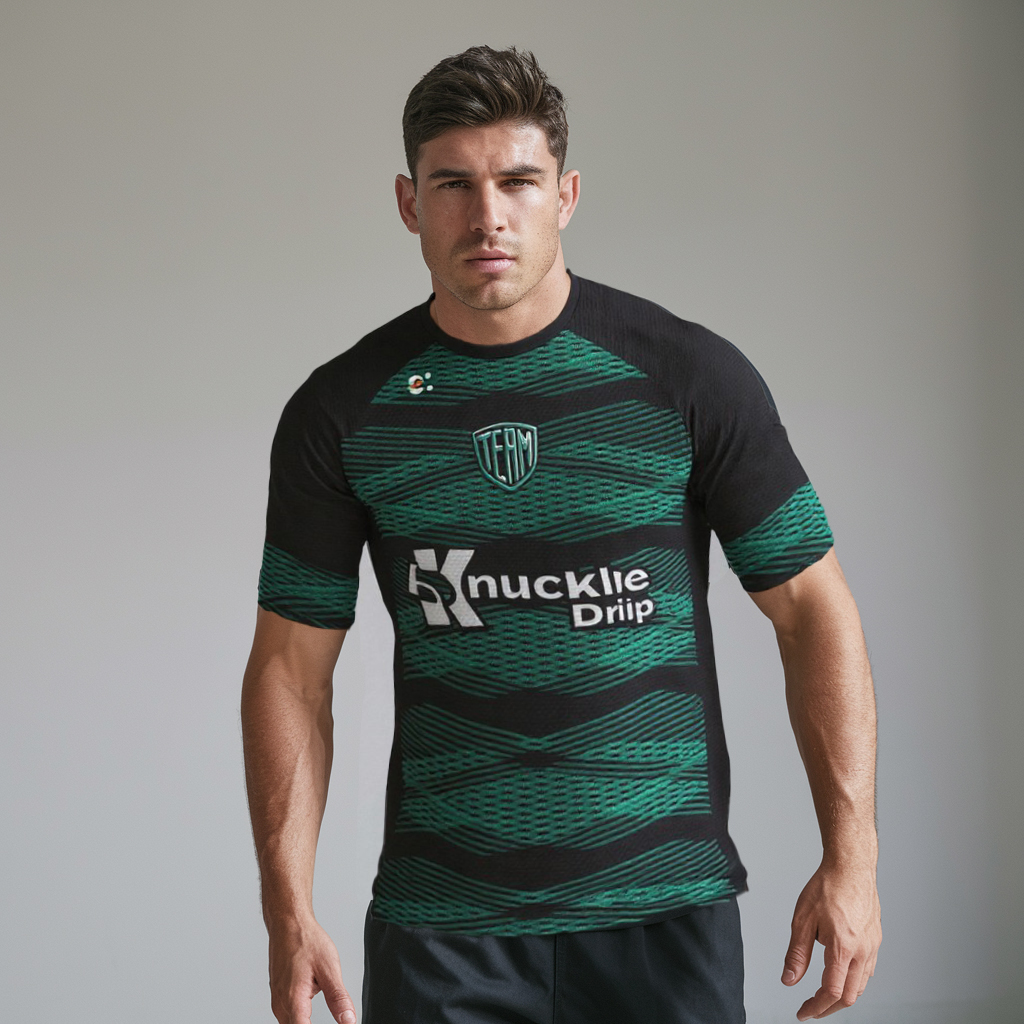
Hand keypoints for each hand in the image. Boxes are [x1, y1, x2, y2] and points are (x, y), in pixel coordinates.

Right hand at [268, 916, 356, 1023]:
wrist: (288, 924)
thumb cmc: (306, 940)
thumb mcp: (329, 968)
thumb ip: (338, 998)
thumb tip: (349, 1021)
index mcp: (294, 1000)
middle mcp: (281, 1004)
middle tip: (337, 1018)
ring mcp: (277, 1000)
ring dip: (305, 1023)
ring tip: (324, 1006)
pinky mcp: (277, 995)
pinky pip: (287, 1016)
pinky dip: (300, 1018)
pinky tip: (310, 1012)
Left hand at [782, 861, 881, 1019]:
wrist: (851, 866)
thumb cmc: (827, 886)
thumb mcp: (802, 919)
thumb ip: (796, 953)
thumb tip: (789, 980)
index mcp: (844, 948)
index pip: (832, 992)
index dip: (815, 1007)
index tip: (802, 1013)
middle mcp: (863, 951)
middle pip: (850, 996)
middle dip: (829, 1008)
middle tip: (811, 1009)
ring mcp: (873, 946)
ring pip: (862, 986)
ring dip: (843, 996)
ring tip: (823, 996)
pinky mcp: (876, 939)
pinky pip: (868, 971)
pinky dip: (854, 981)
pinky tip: (842, 975)